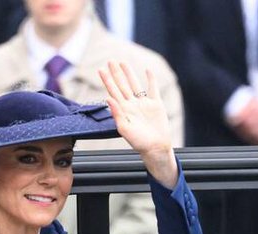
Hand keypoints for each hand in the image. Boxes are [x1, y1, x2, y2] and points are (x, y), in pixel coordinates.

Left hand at [98, 61, 177, 188]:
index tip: (101, 70)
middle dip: (116, 73)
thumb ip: (117, 113)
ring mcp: (144, 104)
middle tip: (110, 61)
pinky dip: (151, 79)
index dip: (107, 80)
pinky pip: (153, 88)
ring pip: (135, 84)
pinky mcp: (156, 104)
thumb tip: (108, 98)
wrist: (156, 148)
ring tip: (122, 62)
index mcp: (124, 110)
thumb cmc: (139, 142)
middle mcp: (132, 105)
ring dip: (129, 73)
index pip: (113, 92)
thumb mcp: (125, 128)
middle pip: (122, 85)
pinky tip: (147, 70)